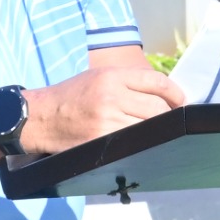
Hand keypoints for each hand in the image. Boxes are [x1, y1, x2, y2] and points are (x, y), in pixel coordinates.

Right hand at [24, 66, 186, 155]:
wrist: (39, 117)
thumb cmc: (70, 96)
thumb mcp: (96, 77)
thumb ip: (127, 81)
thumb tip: (162, 93)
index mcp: (111, 76)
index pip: (157, 81)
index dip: (175, 93)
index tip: (180, 102)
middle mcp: (111, 96)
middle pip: (158, 107)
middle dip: (170, 115)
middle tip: (173, 120)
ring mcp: (107, 120)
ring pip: (150, 127)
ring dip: (159, 131)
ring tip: (160, 133)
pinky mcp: (102, 141)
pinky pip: (134, 143)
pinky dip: (143, 143)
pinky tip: (144, 143)